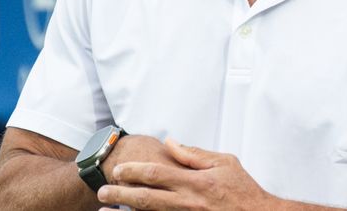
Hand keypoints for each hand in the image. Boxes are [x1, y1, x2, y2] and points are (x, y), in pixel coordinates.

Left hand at [97, 138, 276, 210]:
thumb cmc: (243, 190)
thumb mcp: (225, 163)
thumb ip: (194, 154)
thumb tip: (171, 142)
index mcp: (196, 182)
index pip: (157, 173)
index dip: (134, 170)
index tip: (119, 168)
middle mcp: (187, 202)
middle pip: (146, 197)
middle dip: (120, 192)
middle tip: (103, 189)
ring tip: (105, 210)